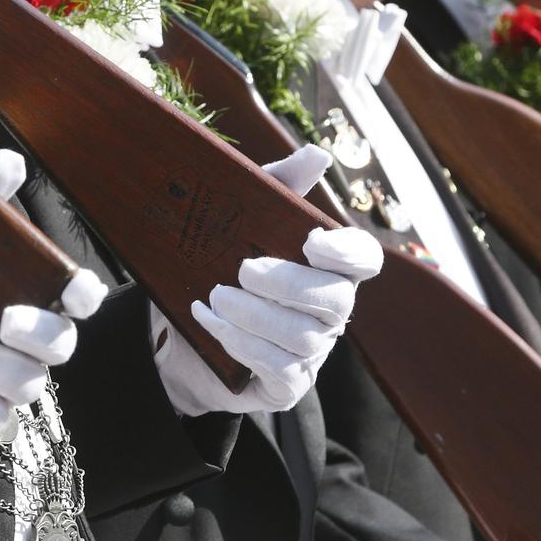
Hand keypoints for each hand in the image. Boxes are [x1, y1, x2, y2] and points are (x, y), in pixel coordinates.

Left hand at [0, 149, 108, 436]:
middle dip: (38, 336)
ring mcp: (1, 383)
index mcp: (29, 298)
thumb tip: (10, 163)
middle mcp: (24, 345)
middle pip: (61, 346)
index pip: (77, 300)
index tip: (74, 290)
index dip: (85, 296)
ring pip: (27, 387)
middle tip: (1, 320)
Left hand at [152, 145, 383, 414]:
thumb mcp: (238, 221)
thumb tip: (319, 154)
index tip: (311, 240)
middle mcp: (330, 312)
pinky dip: (242, 344)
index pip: (364, 259)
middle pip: (335, 300)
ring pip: (302, 338)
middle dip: (287, 284)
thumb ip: (277, 187)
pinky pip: (279, 369)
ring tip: (213, 298)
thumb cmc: (219, 270)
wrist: (176, 335)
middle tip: (241, 269)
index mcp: (328, 268)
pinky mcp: (288, 385)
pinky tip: (209, 324)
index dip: (348, 252)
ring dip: (254, 316)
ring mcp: (313, 352)